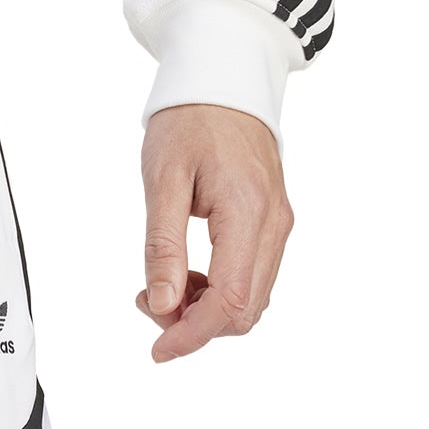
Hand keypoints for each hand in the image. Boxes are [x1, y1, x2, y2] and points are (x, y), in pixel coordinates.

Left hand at [136, 106, 293, 363]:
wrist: (225, 78)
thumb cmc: (190, 120)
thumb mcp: (163, 180)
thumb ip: (164, 247)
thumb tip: (163, 306)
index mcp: (248, 213)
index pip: (230, 301)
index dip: (193, 335)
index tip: (158, 350)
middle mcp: (274, 224)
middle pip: (245, 311)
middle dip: (195, 325)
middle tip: (150, 300)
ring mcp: (278, 225)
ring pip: (250, 300)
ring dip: (205, 310)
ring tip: (164, 284)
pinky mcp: (272, 223)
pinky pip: (252, 278)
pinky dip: (218, 291)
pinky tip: (187, 274)